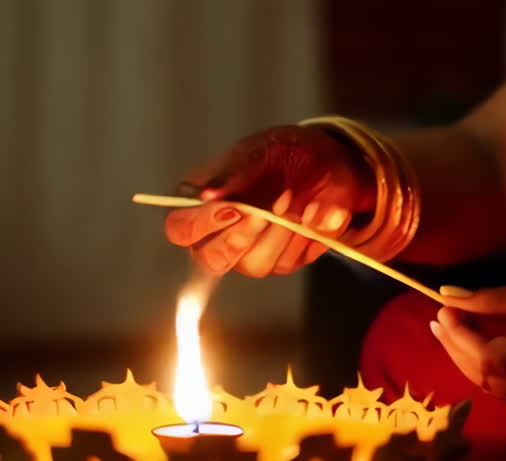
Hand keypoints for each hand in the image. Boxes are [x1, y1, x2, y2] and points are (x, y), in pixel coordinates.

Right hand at [164, 125, 372, 276]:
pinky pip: (287, 262)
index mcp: (200, 202)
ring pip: (254, 265)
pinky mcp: (280, 262)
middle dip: (242, 237)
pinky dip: (301, 236)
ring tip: (291, 199)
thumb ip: (236, 171)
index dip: (200, 225)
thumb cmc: (280, 152)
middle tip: (266, 212)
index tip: (232, 207)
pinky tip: (306, 211)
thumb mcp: (261, 150)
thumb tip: (208, 193)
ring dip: (278, 233)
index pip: (180, 229)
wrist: (326, 163)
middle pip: (210, 259)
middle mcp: (219, 235)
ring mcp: (250, 252)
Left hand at [429, 274, 505, 423]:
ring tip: (465, 331)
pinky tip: (503, 347)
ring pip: (505, 394)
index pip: (485, 359)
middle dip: (459, 351)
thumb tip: (452, 296)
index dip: (458, 339)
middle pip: (488, 382)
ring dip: (480, 364)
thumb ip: (505, 298)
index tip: (443, 312)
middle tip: (443, 321)